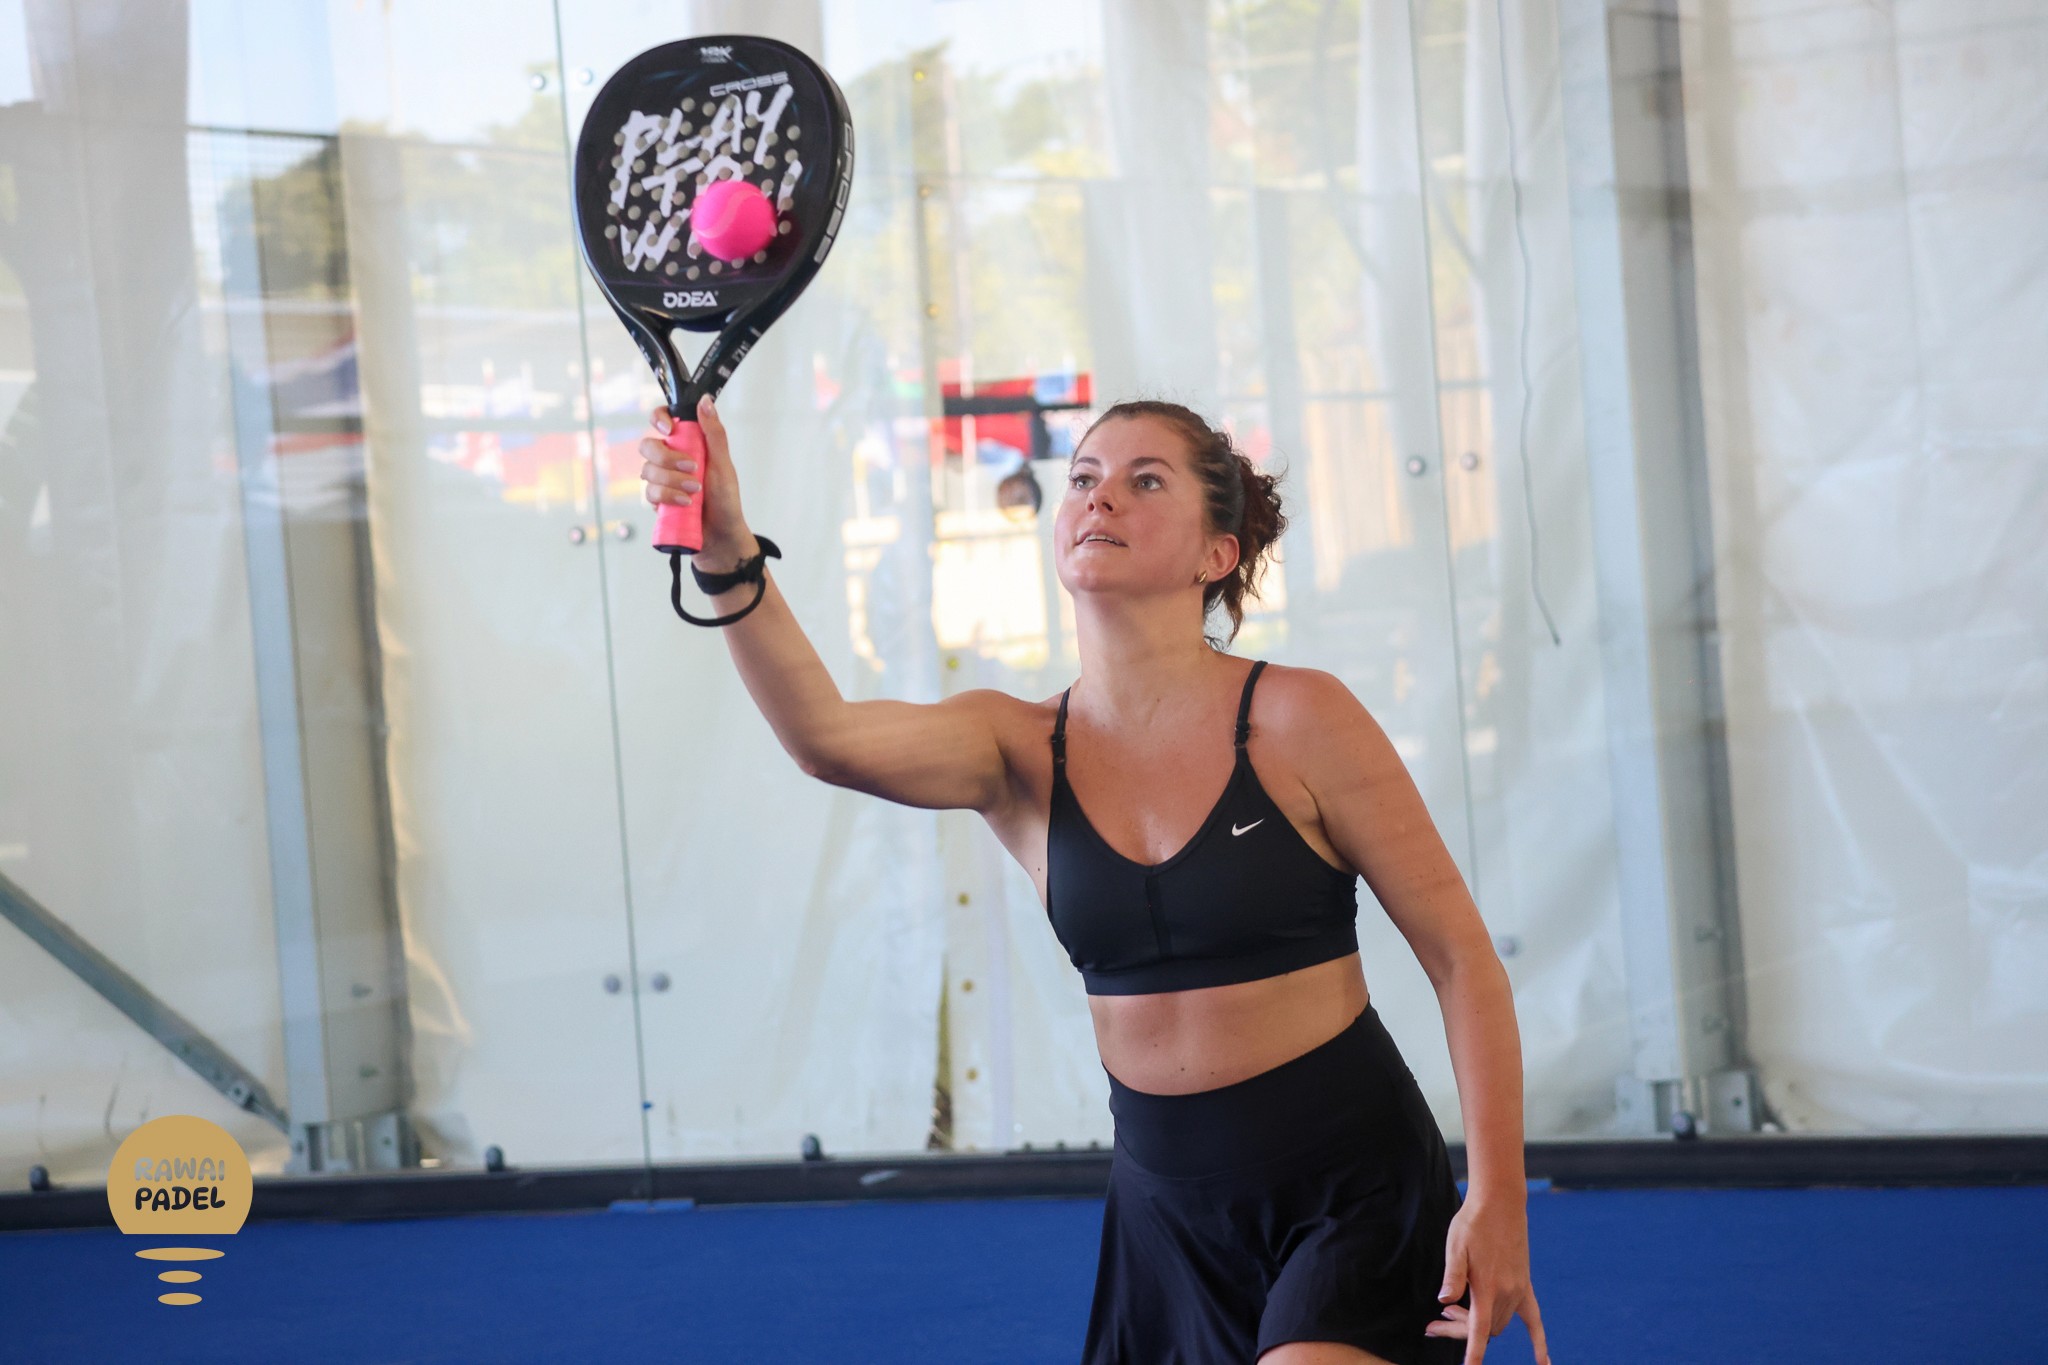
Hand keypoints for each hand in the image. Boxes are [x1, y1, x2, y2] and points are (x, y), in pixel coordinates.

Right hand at [640, 395, 754, 567]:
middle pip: (648, 445)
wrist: (722, 535)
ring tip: (695, 492)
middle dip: (666, 457)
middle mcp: (670, 459)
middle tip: (691, 468)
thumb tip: (705, 401)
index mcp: (686, 444)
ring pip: (648, 471)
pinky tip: (686, 504)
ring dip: (673, 481)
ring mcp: (662, 480)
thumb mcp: (723, 464)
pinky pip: (650, 493)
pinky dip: (668, 497)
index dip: (658, 418)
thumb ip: (714, 433)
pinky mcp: (657, 500)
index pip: (662, 420)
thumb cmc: (726, 500)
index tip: (668, 428)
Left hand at [1424, 1193, 1549, 1363]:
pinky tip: (1543, 1363)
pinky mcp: (1524, 1283)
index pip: (1478, 1330)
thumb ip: (1453, 1275)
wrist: (1500, 1202)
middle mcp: (1507, 1293)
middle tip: (1432, 1325)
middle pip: (1483, 1328)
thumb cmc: (1472, 1222)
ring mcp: (1518, 1289)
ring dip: (1475, 1325)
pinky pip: (1534, 1319)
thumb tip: (1443, 1300)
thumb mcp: (1455, 1245)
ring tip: (1447, 1311)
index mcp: (1488, 1287)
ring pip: (1498, 1323)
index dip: (1472, 1352)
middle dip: (1458, 1330)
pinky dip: (1538, 1342)